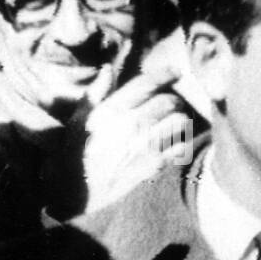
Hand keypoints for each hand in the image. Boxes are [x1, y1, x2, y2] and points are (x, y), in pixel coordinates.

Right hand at [81, 64, 195, 212]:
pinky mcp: (155, 164)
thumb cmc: (76, 152)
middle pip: (170, 101)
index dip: (166, 74)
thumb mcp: (78, 119)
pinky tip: (178, 142)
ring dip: (182, 120)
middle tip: (173, 104)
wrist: (78, 190)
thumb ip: (96, 93)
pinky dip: (184, 141)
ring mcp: (146, 144)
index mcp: (113, 109)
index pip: (147, 84)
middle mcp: (132, 123)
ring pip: (181, 121)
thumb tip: (108, 69)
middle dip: (174, 100)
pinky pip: (182, 146)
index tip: (176, 72)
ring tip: (176, 123)